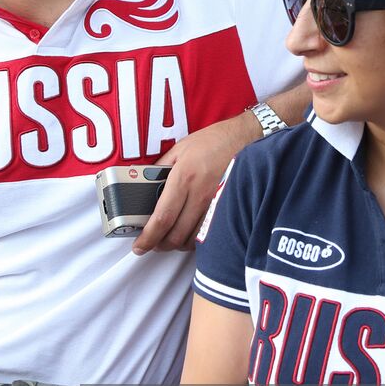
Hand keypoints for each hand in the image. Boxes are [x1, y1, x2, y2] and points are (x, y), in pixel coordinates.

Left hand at [132, 111, 258, 254]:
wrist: (245, 138)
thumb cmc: (213, 141)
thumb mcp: (180, 149)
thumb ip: (160, 168)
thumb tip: (144, 184)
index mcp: (184, 178)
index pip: (162, 218)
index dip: (148, 237)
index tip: (139, 246)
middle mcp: (200, 194)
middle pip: (176, 235)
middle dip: (160, 245)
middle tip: (151, 243)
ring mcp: (216, 204)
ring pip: (193, 239)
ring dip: (177, 244)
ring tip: (168, 239)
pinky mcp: (227, 208)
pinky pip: (209, 234)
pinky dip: (195, 239)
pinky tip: (189, 233)